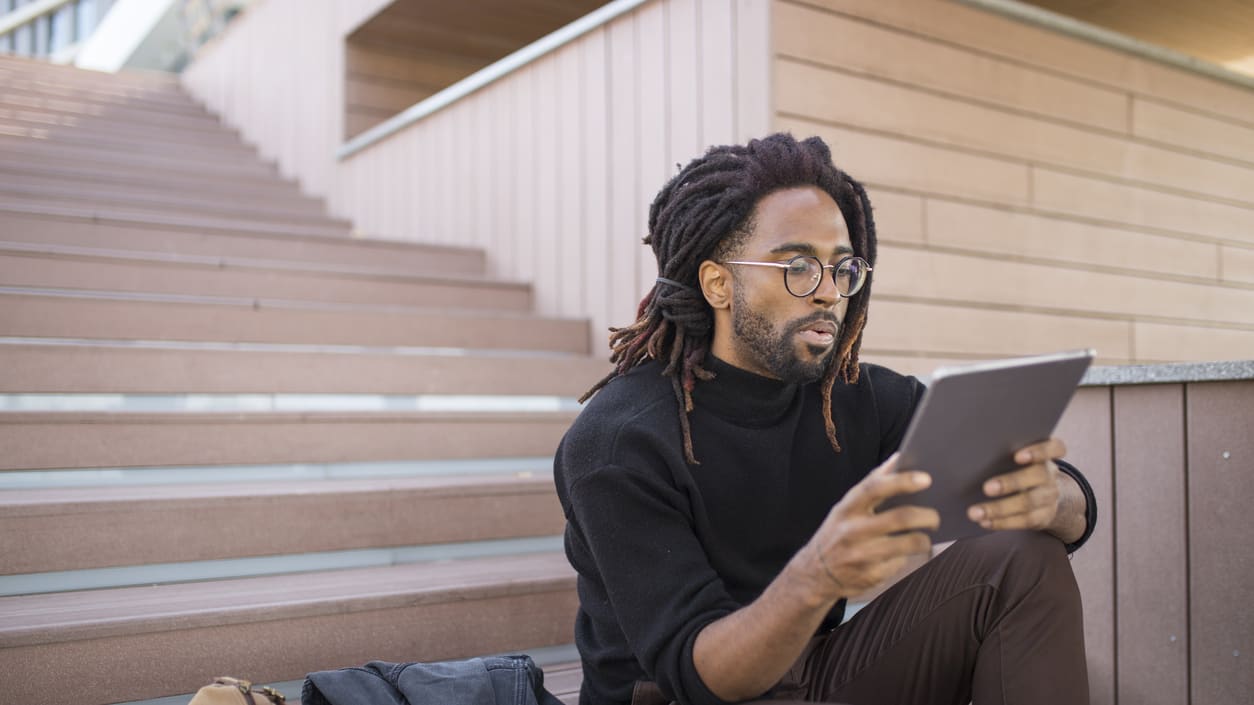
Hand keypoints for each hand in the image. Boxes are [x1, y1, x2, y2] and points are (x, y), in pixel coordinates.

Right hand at [802, 454, 938, 601]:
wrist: (815, 573)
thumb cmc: (838, 532)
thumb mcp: (846, 507)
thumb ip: (872, 485)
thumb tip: (897, 459)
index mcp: (847, 508)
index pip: (876, 488)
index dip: (902, 481)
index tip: (926, 478)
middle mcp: (853, 530)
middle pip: (900, 518)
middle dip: (927, 516)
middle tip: (936, 517)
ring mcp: (862, 554)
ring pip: (909, 543)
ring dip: (924, 539)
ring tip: (925, 536)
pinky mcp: (873, 575)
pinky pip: (903, 562)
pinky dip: (908, 557)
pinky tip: (904, 554)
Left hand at [967, 438, 1065, 531]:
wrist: (1044, 496)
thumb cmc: (1018, 469)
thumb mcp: (1017, 458)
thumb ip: (1002, 453)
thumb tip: (969, 453)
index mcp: (1044, 455)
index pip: (1055, 448)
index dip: (1039, 451)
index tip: (1018, 456)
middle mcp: (1050, 475)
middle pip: (1037, 476)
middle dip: (1011, 482)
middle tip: (986, 488)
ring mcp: (1049, 496)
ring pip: (1028, 503)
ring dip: (999, 509)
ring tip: (975, 513)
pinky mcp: (1043, 516)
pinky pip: (1024, 521)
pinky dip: (1002, 522)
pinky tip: (984, 522)